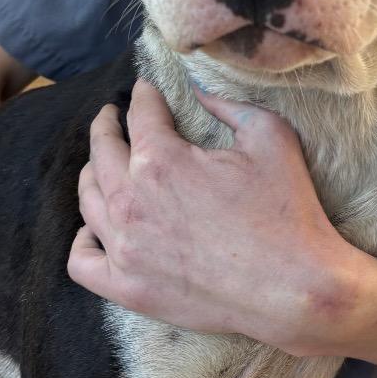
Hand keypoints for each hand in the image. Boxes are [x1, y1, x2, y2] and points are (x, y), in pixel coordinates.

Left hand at [67, 79, 359, 353]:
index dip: (144, 95)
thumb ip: (229, 106)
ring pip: (88, 200)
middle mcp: (131, 200)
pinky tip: (95, 230)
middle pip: (102, 151)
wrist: (294, 289)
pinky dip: (83, 241)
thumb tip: (200, 92)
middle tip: (111, 116)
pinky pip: (82, 260)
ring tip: (101, 165)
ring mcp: (124, 247)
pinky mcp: (127, 287)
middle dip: (107, 126)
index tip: (146, 89)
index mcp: (161, 160)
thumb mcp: (271, 137)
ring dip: (92, 173)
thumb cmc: (287, 212)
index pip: (140, 115)